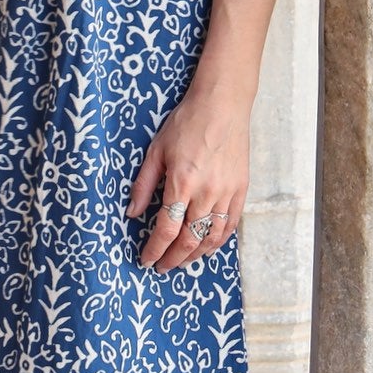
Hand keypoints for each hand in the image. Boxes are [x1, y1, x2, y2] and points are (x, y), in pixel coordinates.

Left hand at [126, 85, 251, 271]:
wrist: (222, 105)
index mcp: (182, 183)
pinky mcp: (241, 189)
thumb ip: (143, 184)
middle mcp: (207, 192)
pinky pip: (230, 224)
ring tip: (182, 261)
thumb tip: (131, 213)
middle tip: (162, 267)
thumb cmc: (187, 123)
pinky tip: (207, 247)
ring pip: (211, 237)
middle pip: (189, 239)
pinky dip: (218, 241)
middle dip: (173, 258)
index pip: (166, 228)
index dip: (154, 250)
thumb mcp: (156, 150)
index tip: (146, 260)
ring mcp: (227, 192)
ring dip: (195, 255)